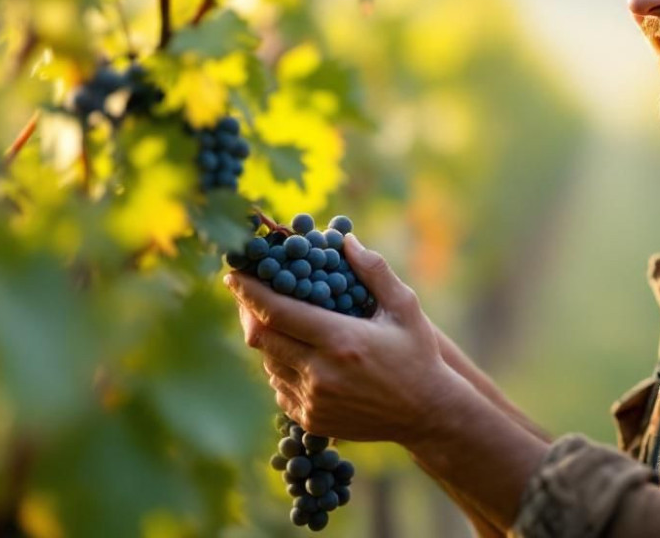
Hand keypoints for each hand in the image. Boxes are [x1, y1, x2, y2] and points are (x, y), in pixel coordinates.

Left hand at [225, 233, 465, 443]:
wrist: (427, 413)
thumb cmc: (417, 354)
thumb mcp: (404, 307)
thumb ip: (374, 270)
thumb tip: (344, 240)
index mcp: (340, 341)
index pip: (276, 312)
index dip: (248, 291)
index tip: (233, 273)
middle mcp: (320, 373)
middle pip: (261, 337)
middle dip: (248, 311)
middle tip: (247, 291)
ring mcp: (313, 400)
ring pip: (268, 362)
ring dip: (268, 338)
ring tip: (280, 320)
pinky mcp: (310, 419)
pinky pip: (279, 386)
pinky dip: (280, 365)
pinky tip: (297, 352)